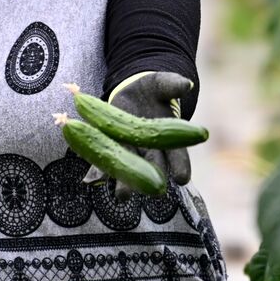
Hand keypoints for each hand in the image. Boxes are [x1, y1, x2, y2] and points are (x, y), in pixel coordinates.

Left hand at [83, 70, 194, 199]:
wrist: (132, 93)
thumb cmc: (153, 90)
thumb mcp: (162, 84)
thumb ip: (173, 85)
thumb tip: (187, 84)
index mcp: (168, 137)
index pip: (178, 155)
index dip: (180, 165)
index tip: (182, 178)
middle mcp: (150, 150)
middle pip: (153, 167)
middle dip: (152, 179)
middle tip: (154, 192)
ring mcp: (129, 151)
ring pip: (128, 168)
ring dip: (125, 182)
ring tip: (123, 196)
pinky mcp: (111, 147)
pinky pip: (105, 159)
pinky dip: (98, 169)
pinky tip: (92, 179)